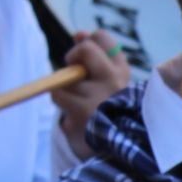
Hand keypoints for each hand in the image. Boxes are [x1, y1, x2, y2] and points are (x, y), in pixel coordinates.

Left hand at [55, 30, 132, 160]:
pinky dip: (61, 101)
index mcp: (122, 70)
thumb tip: (80, 33)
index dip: (88, 43)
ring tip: (80, 104)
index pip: (103, 38)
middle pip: (85, 50)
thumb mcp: (103, 80)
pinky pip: (59, 95)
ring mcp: (101, 96)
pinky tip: (75, 113)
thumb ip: (93, 55)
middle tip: (77, 74)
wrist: (114, 148)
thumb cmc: (106, 108)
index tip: (87, 59)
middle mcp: (116, 80)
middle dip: (74, 57)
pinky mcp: (85, 111)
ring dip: (66, 88)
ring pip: (66, 76)